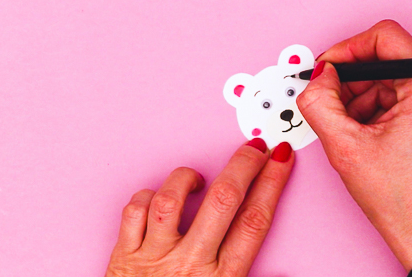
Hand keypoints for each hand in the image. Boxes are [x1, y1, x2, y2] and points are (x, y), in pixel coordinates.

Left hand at [106, 139, 293, 276]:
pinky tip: (159, 199)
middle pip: (223, 200)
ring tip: (199, 178)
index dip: (272, 184)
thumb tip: (287, 274)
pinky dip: (146, 197)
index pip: (255, 221)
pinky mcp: (124, 256)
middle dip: (244, 165)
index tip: (280, 161)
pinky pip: (134, 211)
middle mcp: (189, 264)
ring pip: (171, 199)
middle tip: (255, 148)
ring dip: (188, 178)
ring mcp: (154, 257)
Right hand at [297, 20, 411, 270]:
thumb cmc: (402, 200)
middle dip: (353, 81)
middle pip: (387, 59)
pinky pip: (404, 94)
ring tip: (353, 130)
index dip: (347, 48)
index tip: (328, 68)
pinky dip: (380, 108)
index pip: (385, 36)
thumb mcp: (345, 147)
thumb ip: (319, 102)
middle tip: (332, 105)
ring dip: (364, 98)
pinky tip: (369, 134)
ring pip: (393, 78)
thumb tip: (319, 76)